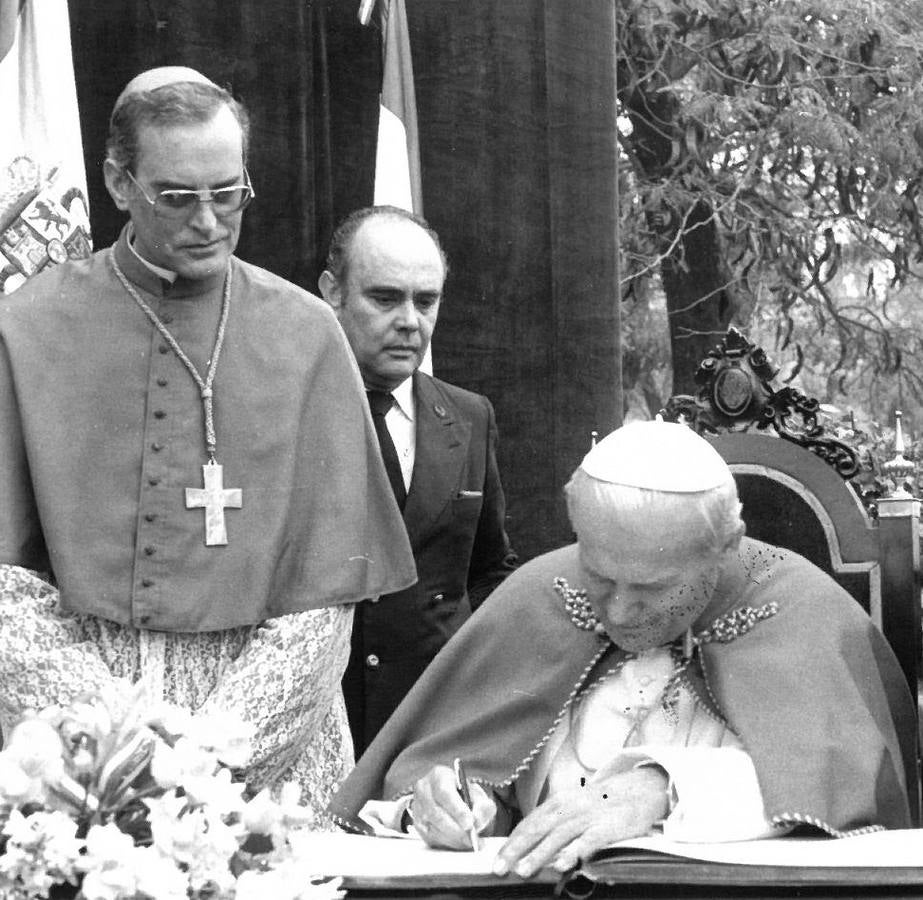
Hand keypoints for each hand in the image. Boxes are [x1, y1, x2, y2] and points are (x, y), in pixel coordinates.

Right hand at [411, 764, 496, 848]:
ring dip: (453, 839)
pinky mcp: (418, 825)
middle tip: (471, 839)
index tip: (470, 823)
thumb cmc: (465, 796)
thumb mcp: (478, 796)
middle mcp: (424, 790)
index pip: (445, 792)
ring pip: (432, 828)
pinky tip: (459, 843)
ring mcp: (418, 808)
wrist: (454, 801)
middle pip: (436, 813)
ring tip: (469, 843)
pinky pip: (430, 838)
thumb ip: (482, 806)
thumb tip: (477, 821)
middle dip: (456, 829)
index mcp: (438, 776)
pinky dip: (447, 844)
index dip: (457, 809)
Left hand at [492, 765, 668, 877]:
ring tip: (522, 870)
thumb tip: (530, 843)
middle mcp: (569, 808)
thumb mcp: (575, 806)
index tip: (496, 858)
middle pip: (538, 828)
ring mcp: (587, 817)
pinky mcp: (606, 827)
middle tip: (499, 867)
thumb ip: (555, 822)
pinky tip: (561, 865)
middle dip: (516, 849)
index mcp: (559, 802)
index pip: (529, 823)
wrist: (638, 789)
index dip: (512, 841)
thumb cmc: (602, 803)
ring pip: (557, 837)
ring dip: (538, 854)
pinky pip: (586, 842)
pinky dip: (572, 852)